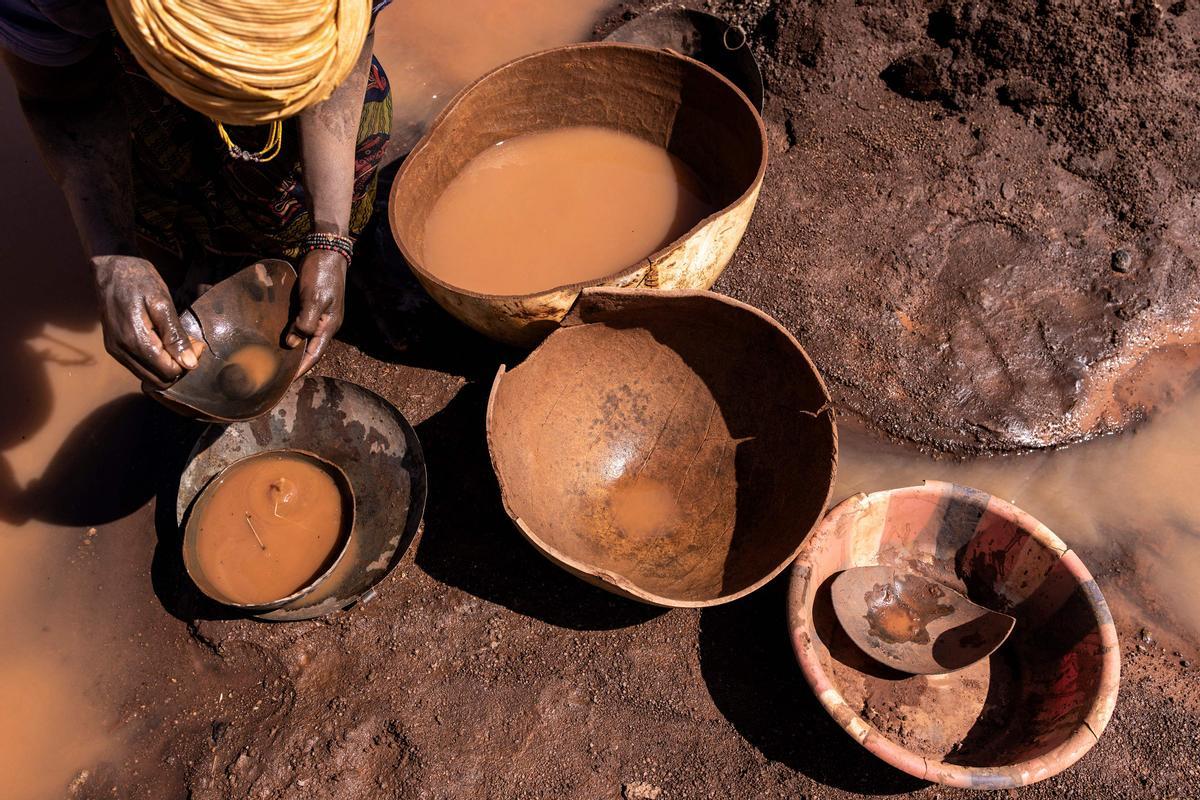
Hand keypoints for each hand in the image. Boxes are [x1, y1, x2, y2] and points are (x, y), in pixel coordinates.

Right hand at [91, 255, 198, 385]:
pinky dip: (156, 362)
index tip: (196, 342)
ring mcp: (116, 351)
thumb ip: (175, 335)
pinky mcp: (114, 348)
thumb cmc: (139, 281)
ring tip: (177, 341)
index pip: (169, 372)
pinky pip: (140, 367)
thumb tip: (189, 363)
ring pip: (149, 377)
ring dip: (168, 365)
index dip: (187, 362)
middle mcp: (121, 351)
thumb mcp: (162, 303)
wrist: (110, 270)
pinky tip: (164, 342)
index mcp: (135, 341)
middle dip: (179, 366)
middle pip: (160, 379)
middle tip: (190, 344)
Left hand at [287, 248, 346, 374]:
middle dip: (296, 363)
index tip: (285, 381)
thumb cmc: (321, 274)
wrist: (326, 250)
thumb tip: (291, 343)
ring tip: (275, 361)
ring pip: (304, 338)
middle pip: (310, 350)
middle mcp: (324, 324)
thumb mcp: (313, 298)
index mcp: (329, 326)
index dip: (300, 369)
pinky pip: (300, 326)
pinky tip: (278, 338)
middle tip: (277, 375)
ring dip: (292, 350)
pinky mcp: (310, 306)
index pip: (314, 355)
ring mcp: (318, 315)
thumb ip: (304, 322)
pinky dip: (290, 334)